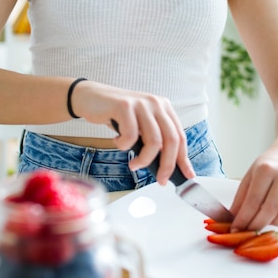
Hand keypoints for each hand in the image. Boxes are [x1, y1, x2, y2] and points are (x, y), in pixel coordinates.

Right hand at [71, 80, 194, 184]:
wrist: (90, 98)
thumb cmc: (117, 116)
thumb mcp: (141, 125)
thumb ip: (154, 139)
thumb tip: (167, 167)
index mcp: (164, 107)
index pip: (180, 136)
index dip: (184, 158)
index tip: (187, 175)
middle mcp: (156, 103)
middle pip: (171, 140)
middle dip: (167, 165)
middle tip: (161, 180)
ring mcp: (141, 103)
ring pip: (154, 141)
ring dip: (144, 160)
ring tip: (134, 165)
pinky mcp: (124, 106)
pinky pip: (130, 136)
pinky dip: (123, 146)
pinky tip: (117, 141)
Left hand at [229, 148, 277, 231]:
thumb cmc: (270, 165)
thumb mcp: (251, 174)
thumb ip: (242, 196)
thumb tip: (232, 218)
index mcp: (265, 169)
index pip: (253, 200)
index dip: (244, 218)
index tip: (236, 229)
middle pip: (270, 208)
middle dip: (258, 224)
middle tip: (250, 232)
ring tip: (270, 220)